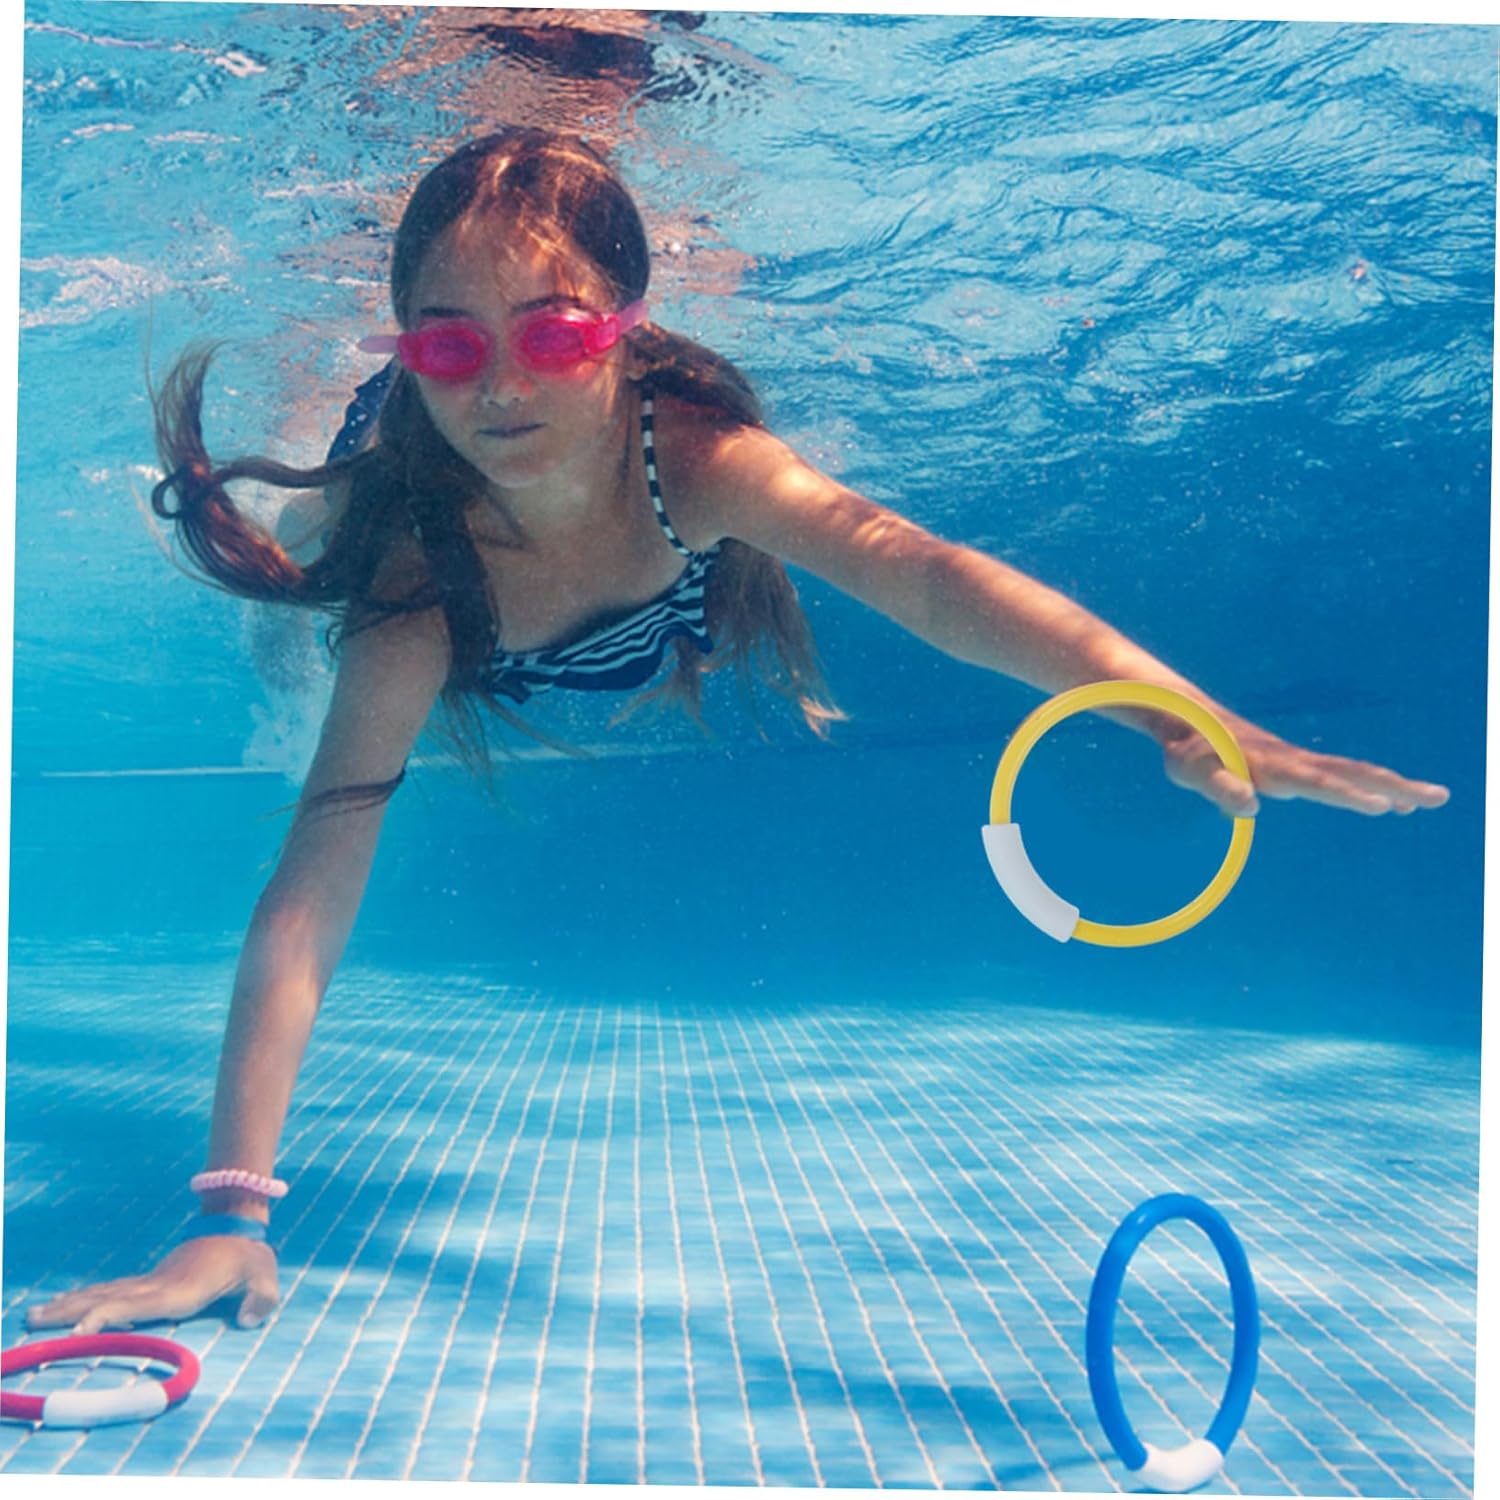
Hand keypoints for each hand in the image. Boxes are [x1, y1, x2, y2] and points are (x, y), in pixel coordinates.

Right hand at [25, 1236, 278, 1334]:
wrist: (237, 1223)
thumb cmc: (249, 1255)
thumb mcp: (264, 1275)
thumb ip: (260, 1298)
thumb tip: (247, 1320)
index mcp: (181, 1289)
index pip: (139, 1305)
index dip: (109, 1316)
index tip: (81, 1330)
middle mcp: (159, 1285)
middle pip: (109, 1298)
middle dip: (72, 1311)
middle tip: (34, 1320)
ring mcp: (152, 1281)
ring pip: (104, 1292)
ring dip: (70, 1304)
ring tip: (35, 1315)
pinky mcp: (151, 1280)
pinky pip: (112, 1290)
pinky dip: (86, 1298)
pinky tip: (66, 1304)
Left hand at [1162, 720, 1450, 818]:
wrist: (1187, 719)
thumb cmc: (1189, 752)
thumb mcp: (1191, 774)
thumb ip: (1220, 788)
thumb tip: (1251, 807)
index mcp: (1272, 765)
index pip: (1316, 782)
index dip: (1346, 795)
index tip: (1380, 806)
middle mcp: (1292, 761)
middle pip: (1351, 772)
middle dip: (1395, 786)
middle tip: (1439, 798)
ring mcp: (1297, 760)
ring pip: (1351, 772)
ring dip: (1390, 785)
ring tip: (1427, 801)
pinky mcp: (1295, 764)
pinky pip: (1339, 775)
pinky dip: (1366, 786)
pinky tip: (1383, 802)